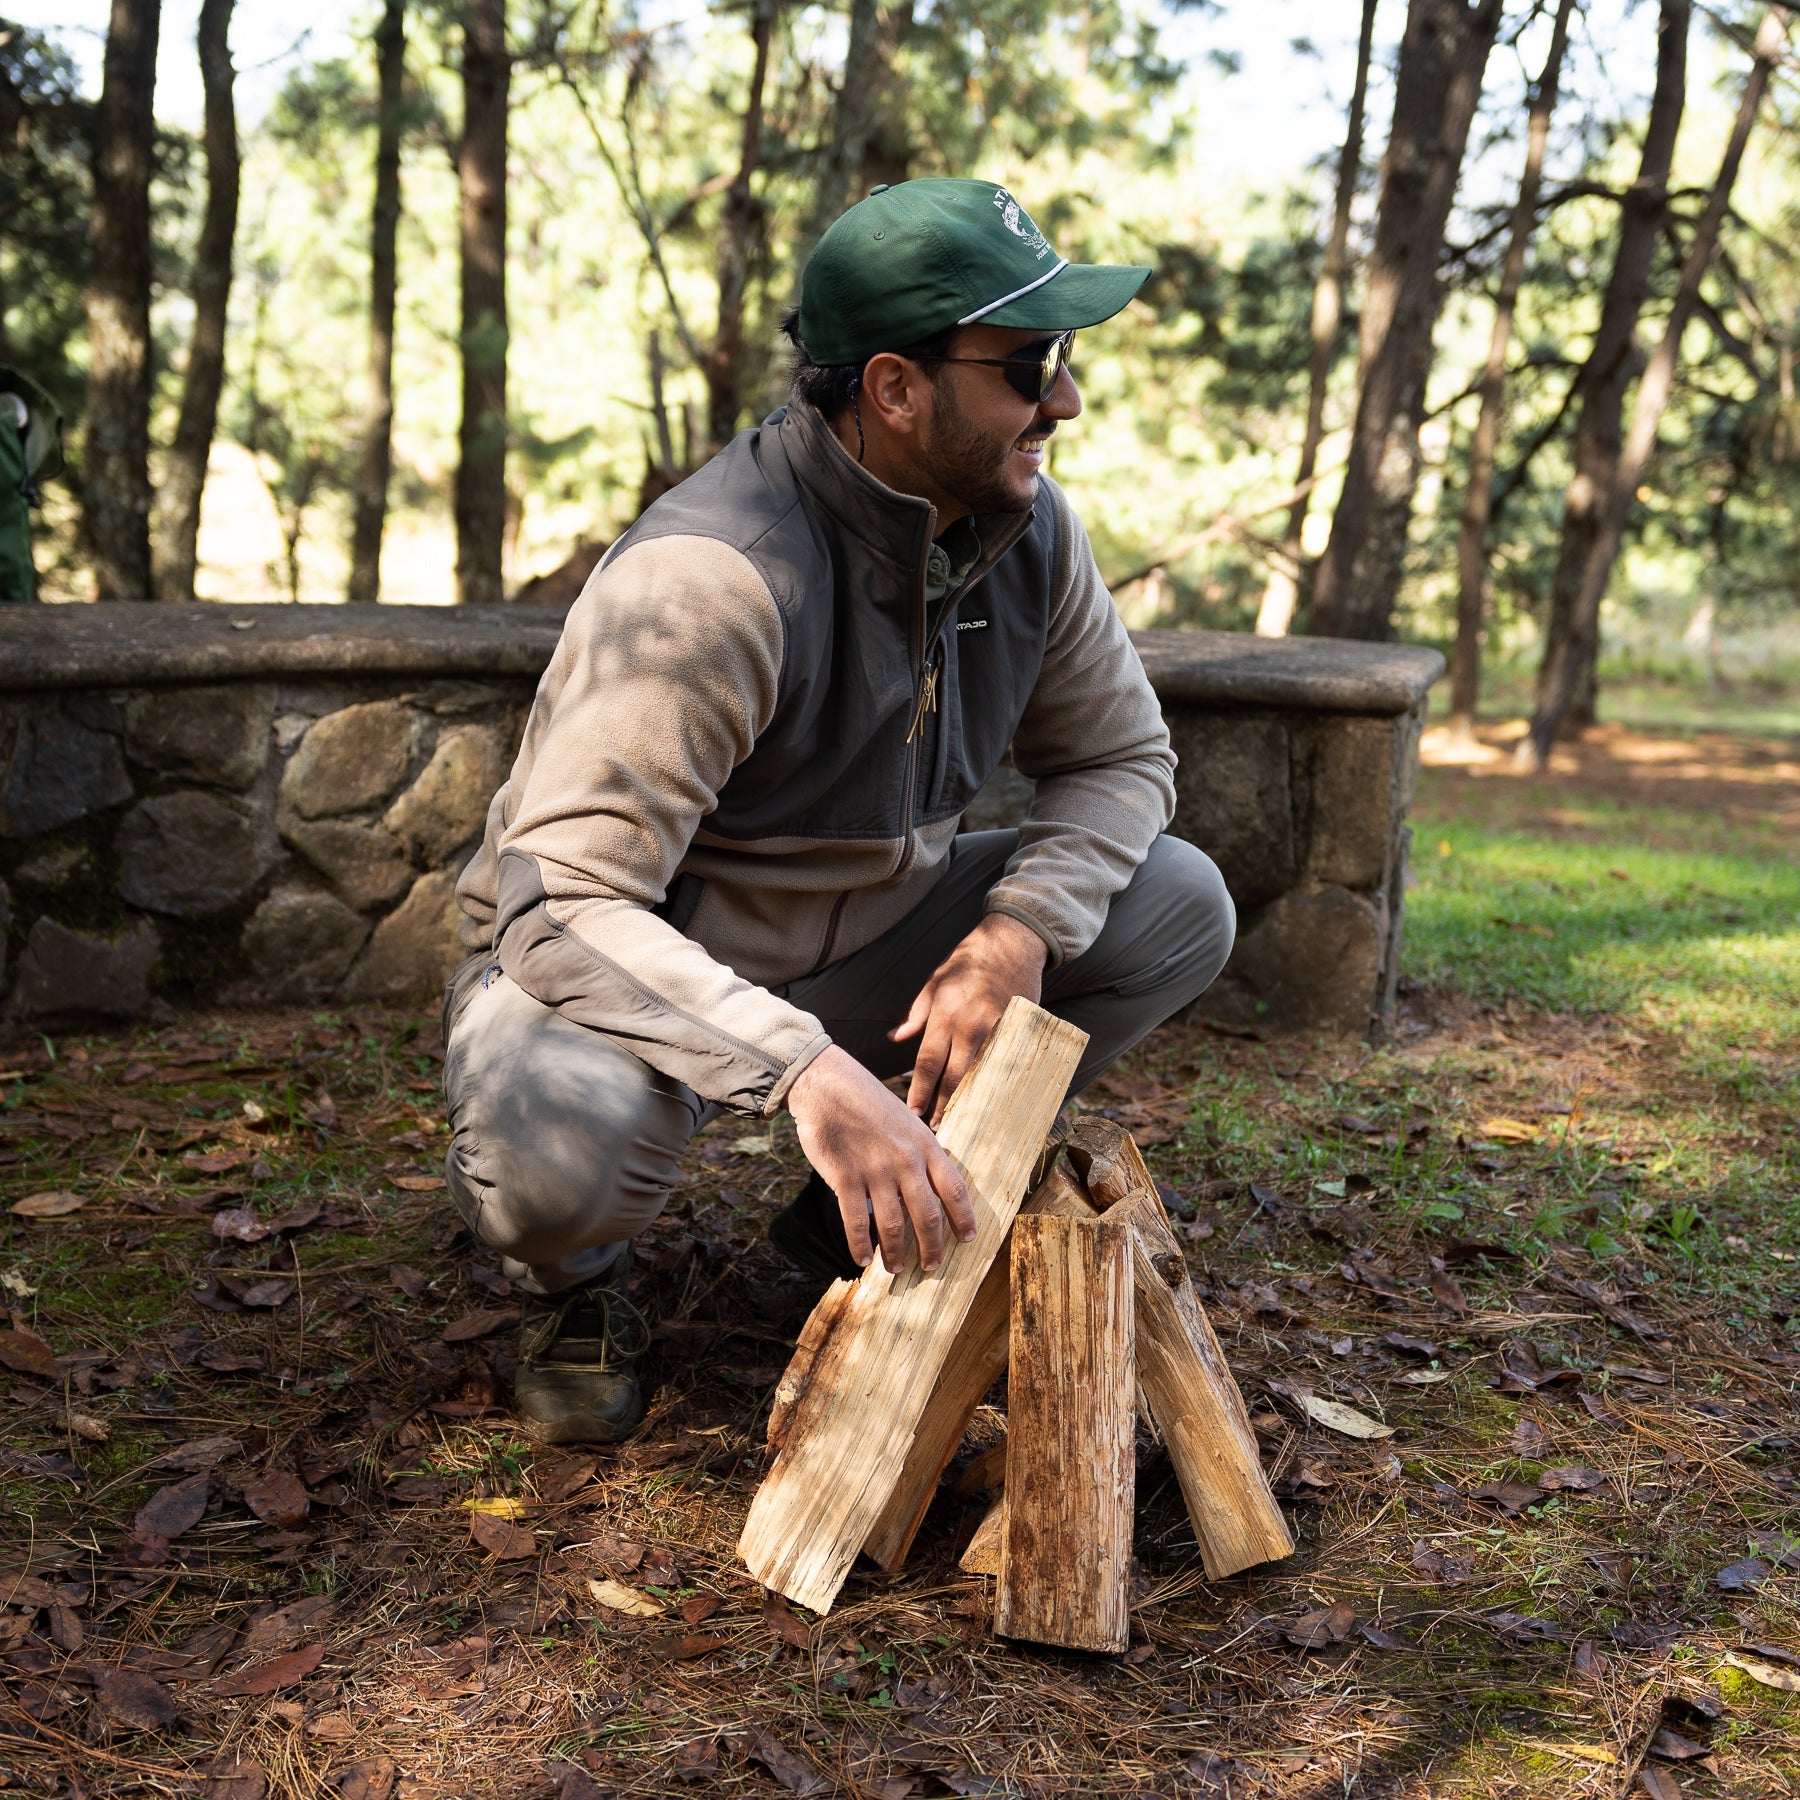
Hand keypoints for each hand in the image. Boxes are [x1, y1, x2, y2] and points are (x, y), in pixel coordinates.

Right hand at [785, 1045, 975, 1273]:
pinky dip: (860, 1245)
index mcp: (925, 1144)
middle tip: (931, 1267)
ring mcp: (875, 1169)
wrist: (827, 1084)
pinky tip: (862, 1260)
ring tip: (896, 1269)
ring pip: (892, 1224)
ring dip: (895, 1253)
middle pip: (927, 1216)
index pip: (954, 1190)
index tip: (968, 1239)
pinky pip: (856, 1221)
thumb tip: (931, 1184)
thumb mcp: (906, 1120)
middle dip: (932, 1248)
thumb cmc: (868, 1102)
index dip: (964, 1219)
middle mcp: (906, 1160)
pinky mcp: (845, 1176)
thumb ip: (920, 1151)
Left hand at [889, 911, 1049, 1126]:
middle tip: (936, 1128)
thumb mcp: (935, 982)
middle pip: (954, 1076)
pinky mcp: (1018, 1030)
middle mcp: (970, 1025)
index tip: (913, 1112)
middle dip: (943, 1105)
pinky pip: (1004, 1064)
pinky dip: (995, 1084)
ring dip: (969, 1100)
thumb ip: (916, 1015)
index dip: (920, 1092)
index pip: (928, 1062)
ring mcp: (997, 1029)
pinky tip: (990, 1101)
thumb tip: (894, 1038)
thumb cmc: (967, 961)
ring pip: (981, 1074)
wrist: (1012, 942)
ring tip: (960, 1122)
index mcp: (945, 1014)